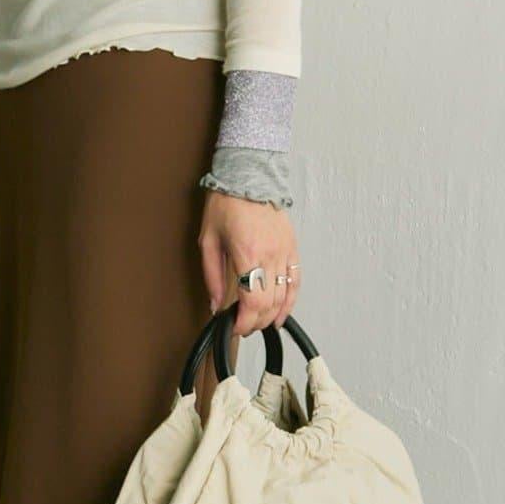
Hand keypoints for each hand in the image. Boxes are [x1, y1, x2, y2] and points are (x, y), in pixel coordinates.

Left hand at [197, 189, 300, 337]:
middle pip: (269, 304)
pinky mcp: (292, 247)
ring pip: (285, 295)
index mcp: (248, 254)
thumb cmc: (226, 204)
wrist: (248, 176)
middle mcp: (270, 255)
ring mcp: (284, 251)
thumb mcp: (208, 241)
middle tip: (242, 326)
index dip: (244, 322)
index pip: (252, 302)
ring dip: (272, 315)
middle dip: (255, 322)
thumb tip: (215, 305)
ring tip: (259, 323)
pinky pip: (296, 280)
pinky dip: (290, 300)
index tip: (235, 327)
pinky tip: (282, 312)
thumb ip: (212, 276)